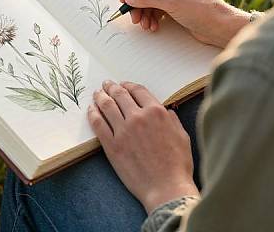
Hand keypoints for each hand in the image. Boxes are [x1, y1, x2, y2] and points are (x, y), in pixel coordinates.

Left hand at [88, 80, 198, 213]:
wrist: (166, 188)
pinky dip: (93, 114)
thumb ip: (172, 120)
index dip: (129, 85)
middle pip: (120, 95)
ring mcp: (123, 131)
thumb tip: (166, 111)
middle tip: (106, 84)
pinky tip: (91, 109)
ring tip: (97, 93)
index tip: (123, 85)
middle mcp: (138, 117)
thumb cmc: (178, 165)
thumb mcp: (182, 136)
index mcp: (156, 112)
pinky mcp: (112, 145)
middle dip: (112, 87)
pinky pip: (98, 124)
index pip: (138, 90)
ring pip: (107, 106)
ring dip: (100, 96)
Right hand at [120, 0, 249, 47]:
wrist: (220, 27)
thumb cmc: (202, 9)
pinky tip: (153, 26)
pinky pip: (155, 6)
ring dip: (143, 11)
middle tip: (133, 16)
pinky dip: (151, 16)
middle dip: (137, 1)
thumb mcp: (171, 2)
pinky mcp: (174, 2)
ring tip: (144, 24)